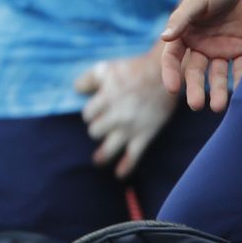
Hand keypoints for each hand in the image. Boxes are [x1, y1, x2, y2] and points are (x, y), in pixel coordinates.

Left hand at [75, 50, 176, 178]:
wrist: (165, 76)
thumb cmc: (133, 69)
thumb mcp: (107, 68)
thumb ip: (88, 79)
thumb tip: (76, 90)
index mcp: (106, 98)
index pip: (87, 115)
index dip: (89, 115)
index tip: (93, 114)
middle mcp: (117, 116)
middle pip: (95, 132)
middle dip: (95, 129)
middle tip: (100, 127)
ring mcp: (131, 128)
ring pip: (109, 148)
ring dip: (101, 155)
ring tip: (97, 160)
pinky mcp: (145, 135)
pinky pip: (133, 156)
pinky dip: (125, 167)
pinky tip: (119, 174)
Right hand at [159, 0, 241, 112]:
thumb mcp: (197, 0)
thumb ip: (182, 20)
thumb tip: (163, 38)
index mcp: (185, 33)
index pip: (173, 58)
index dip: (171, 73)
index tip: (172, 88)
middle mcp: (201, 44)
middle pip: (196, 71)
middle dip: (196, 88)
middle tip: (196, 105)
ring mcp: (222, 47)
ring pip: (219, 74)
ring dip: (219, 90)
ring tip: (219, 106)